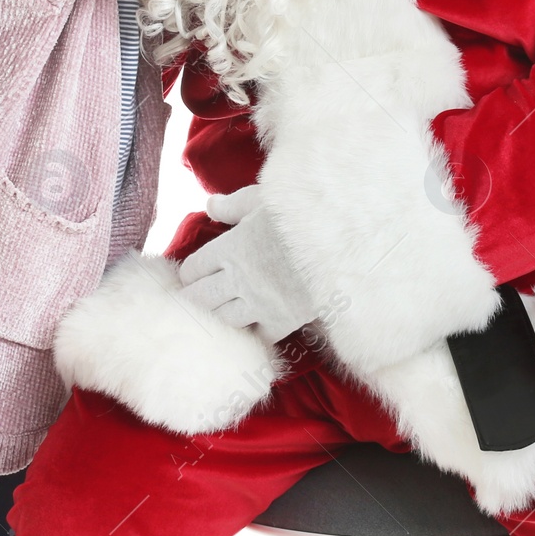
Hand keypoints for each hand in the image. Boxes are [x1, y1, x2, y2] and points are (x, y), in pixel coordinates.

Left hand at [177, 193, 317, 344]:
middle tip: (193, 301)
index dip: (190, 273)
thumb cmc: (302, 212)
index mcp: (231, 247)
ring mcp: (261, 303)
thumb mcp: (264, 199)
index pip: (193, 269)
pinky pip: (257, 337)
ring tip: (215, 316)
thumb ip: (233, 206)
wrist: (345, 236)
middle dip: (193, 299)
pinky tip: (251, 329)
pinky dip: (251, 334)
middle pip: (201, 299)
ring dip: (217, 318)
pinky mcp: (283, 320)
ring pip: (223, 320)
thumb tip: (209, 205)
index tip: (193, 276)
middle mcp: (240, 278)